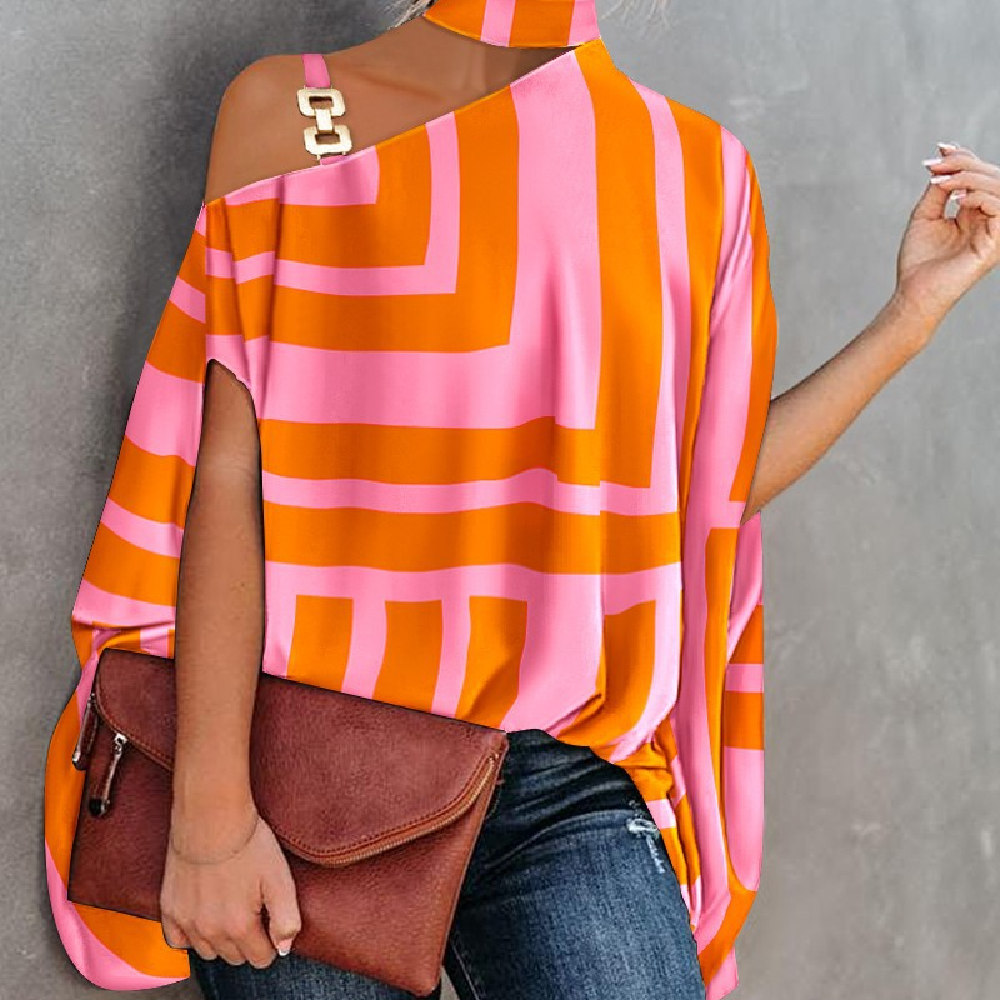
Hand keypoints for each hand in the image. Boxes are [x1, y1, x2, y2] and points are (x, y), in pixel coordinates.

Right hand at [159, 800, 301, 967]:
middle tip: (252, 911)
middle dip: (247, 942)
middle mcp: (210, 931)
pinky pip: (177, 942)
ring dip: (221, 940)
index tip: (270, 921)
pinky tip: (203, 918)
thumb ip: (287, 919)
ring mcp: (187, 922)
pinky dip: (190, 936)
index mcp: (239, 927)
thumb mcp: (280, 878)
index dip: (270, 942)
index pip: (261, 958)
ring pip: (208, 952)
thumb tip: (283, 948)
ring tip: (229, 910)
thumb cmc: (248, 844)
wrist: (212, 818)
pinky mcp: (169, 909)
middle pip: (235, 957)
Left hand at [893, 141, 999, 338]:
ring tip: (943, 182)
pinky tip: (957, 199)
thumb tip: (944, 158)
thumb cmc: (918, 261)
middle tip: (936, 165)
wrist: (913, 293)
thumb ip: (938, 189)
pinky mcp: (995, 243)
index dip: (964, 158)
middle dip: (964, 164)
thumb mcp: (925, 216)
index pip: (980, 176)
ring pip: (999, 187)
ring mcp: (995, 231)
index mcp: (975, 212)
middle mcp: (989, 219)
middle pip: (992, 176)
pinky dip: (980, 196)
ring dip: (971, 177)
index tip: (939, 150)